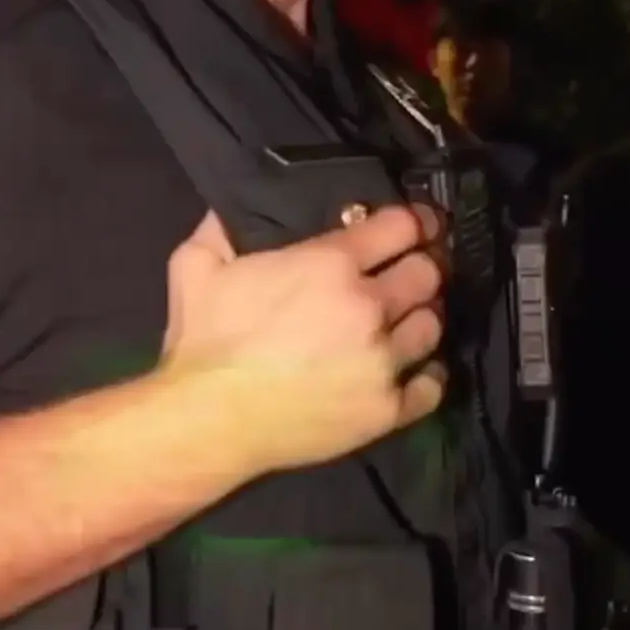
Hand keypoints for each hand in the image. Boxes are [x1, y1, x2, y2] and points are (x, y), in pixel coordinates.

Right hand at [158, 205, 449, 477]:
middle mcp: (369, 307)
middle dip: (418, 269)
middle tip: (405, 276)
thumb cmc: (202, 343)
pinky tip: (414, 370)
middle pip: (427, 274)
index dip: (411, 223)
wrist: (204, 423)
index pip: (403, 227)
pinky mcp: (385, 408)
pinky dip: (427, 376)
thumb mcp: (197, 266)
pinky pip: (432, 386)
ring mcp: (382, 361)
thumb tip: (238, 205)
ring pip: (432, 325)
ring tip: (404, 323)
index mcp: (332, 264)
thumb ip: (223, 226)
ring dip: (420, 319)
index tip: (413, 227)